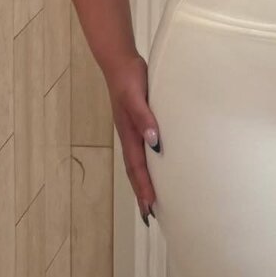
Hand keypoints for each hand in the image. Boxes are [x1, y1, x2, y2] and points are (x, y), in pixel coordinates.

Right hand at [104, 52, 159, 224]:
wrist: (119, 61)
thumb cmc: (129, 78)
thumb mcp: (136, 96)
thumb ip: (144, 117)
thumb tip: (154, 142)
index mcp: (129, 133)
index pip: (137, 167)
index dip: (144, 188)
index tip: (150, 208)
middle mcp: (130, 135)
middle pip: (136, 170)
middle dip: (142, 193)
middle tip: (150, 215)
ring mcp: (132, 129)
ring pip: (138, 162)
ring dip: (143, 181)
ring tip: (151, 200)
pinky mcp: (137, 121)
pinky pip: (142, 149)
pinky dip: (147, 163)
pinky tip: (156, 164)